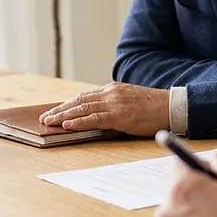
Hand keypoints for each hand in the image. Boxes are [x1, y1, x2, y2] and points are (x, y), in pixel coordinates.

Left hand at [39, 82, 168, 135]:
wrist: (171, 107)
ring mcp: (114, 103)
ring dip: (63, 117)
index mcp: (113, 90)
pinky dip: (78, 122)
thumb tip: (98, 120)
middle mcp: (110, 93)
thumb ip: (114, 107)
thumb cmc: (154, 108)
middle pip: (79, 101)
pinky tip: (67, 126)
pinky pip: (94, 119)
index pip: (84, 96)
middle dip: (60, 110)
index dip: (68, 104)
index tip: (55, 111)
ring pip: (82, 109)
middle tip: (45, 118)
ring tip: (49, 123)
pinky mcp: (119, 115)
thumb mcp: (131, 102)